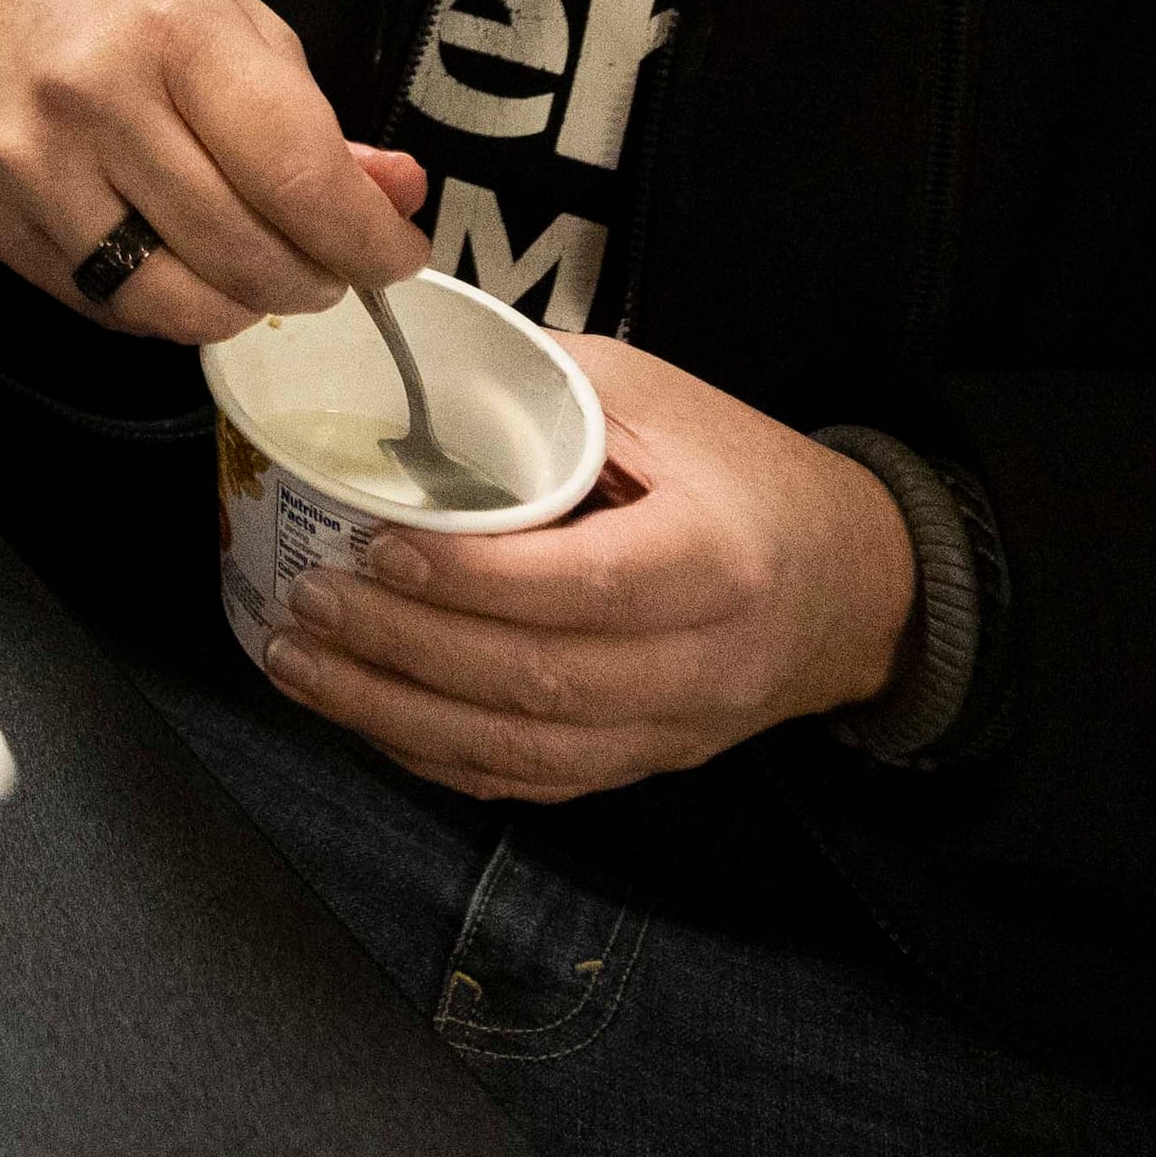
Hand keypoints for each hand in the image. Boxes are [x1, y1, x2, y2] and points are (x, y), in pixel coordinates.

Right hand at [0, 0, 432, 341]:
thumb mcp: (228, 15)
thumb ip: (312, 115)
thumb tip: (394, 198)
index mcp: (172, 34)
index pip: (296, 174)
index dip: (365, 238)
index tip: (398, 255)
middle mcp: (95, 104)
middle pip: (244, 252)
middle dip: (316, 279)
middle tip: (330, 263)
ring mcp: (35, 175)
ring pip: (178, 305)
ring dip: (245, 307)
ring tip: (261, 271)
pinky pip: (112, 309)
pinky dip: (171, 307)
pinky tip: (184, 266)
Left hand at [259, 334, 919, 799]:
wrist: (855, 585)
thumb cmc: (745, 475)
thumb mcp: (661, 400)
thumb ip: (542, 390)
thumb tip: (406, 373)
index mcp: (717, 558)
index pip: (587, 586)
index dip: (473, 579)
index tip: (376, 547)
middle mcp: (702, 663)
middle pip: (540, 682)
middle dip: (403, 650)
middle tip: (306, 605)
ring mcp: (674, 729)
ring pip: (524, 752)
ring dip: (394, 714)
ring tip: (300, 665)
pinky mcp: (645, 764)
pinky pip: (530, 783)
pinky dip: (436, 758)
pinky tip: (363, 717)